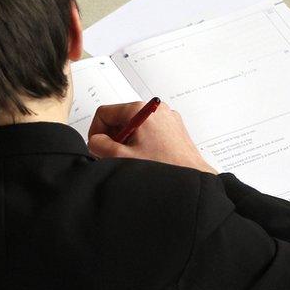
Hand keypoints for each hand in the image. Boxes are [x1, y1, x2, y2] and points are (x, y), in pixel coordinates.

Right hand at [87, 101, 217, 173]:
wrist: (193, 179)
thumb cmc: (164, 168)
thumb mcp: (121, 157)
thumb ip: (99, 145)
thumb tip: (96, 141)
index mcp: (140, 110)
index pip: (105, 113)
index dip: (96, 132)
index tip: (98, 146)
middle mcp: (155, 109)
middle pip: (120, 118)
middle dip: (113, 138)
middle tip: (114, 156)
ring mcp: (167, 118)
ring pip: (134, 126)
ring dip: (127, 142)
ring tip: (133, 160)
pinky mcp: (174, 129)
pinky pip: (149, 131)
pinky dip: (142, 143)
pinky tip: (146, 159)